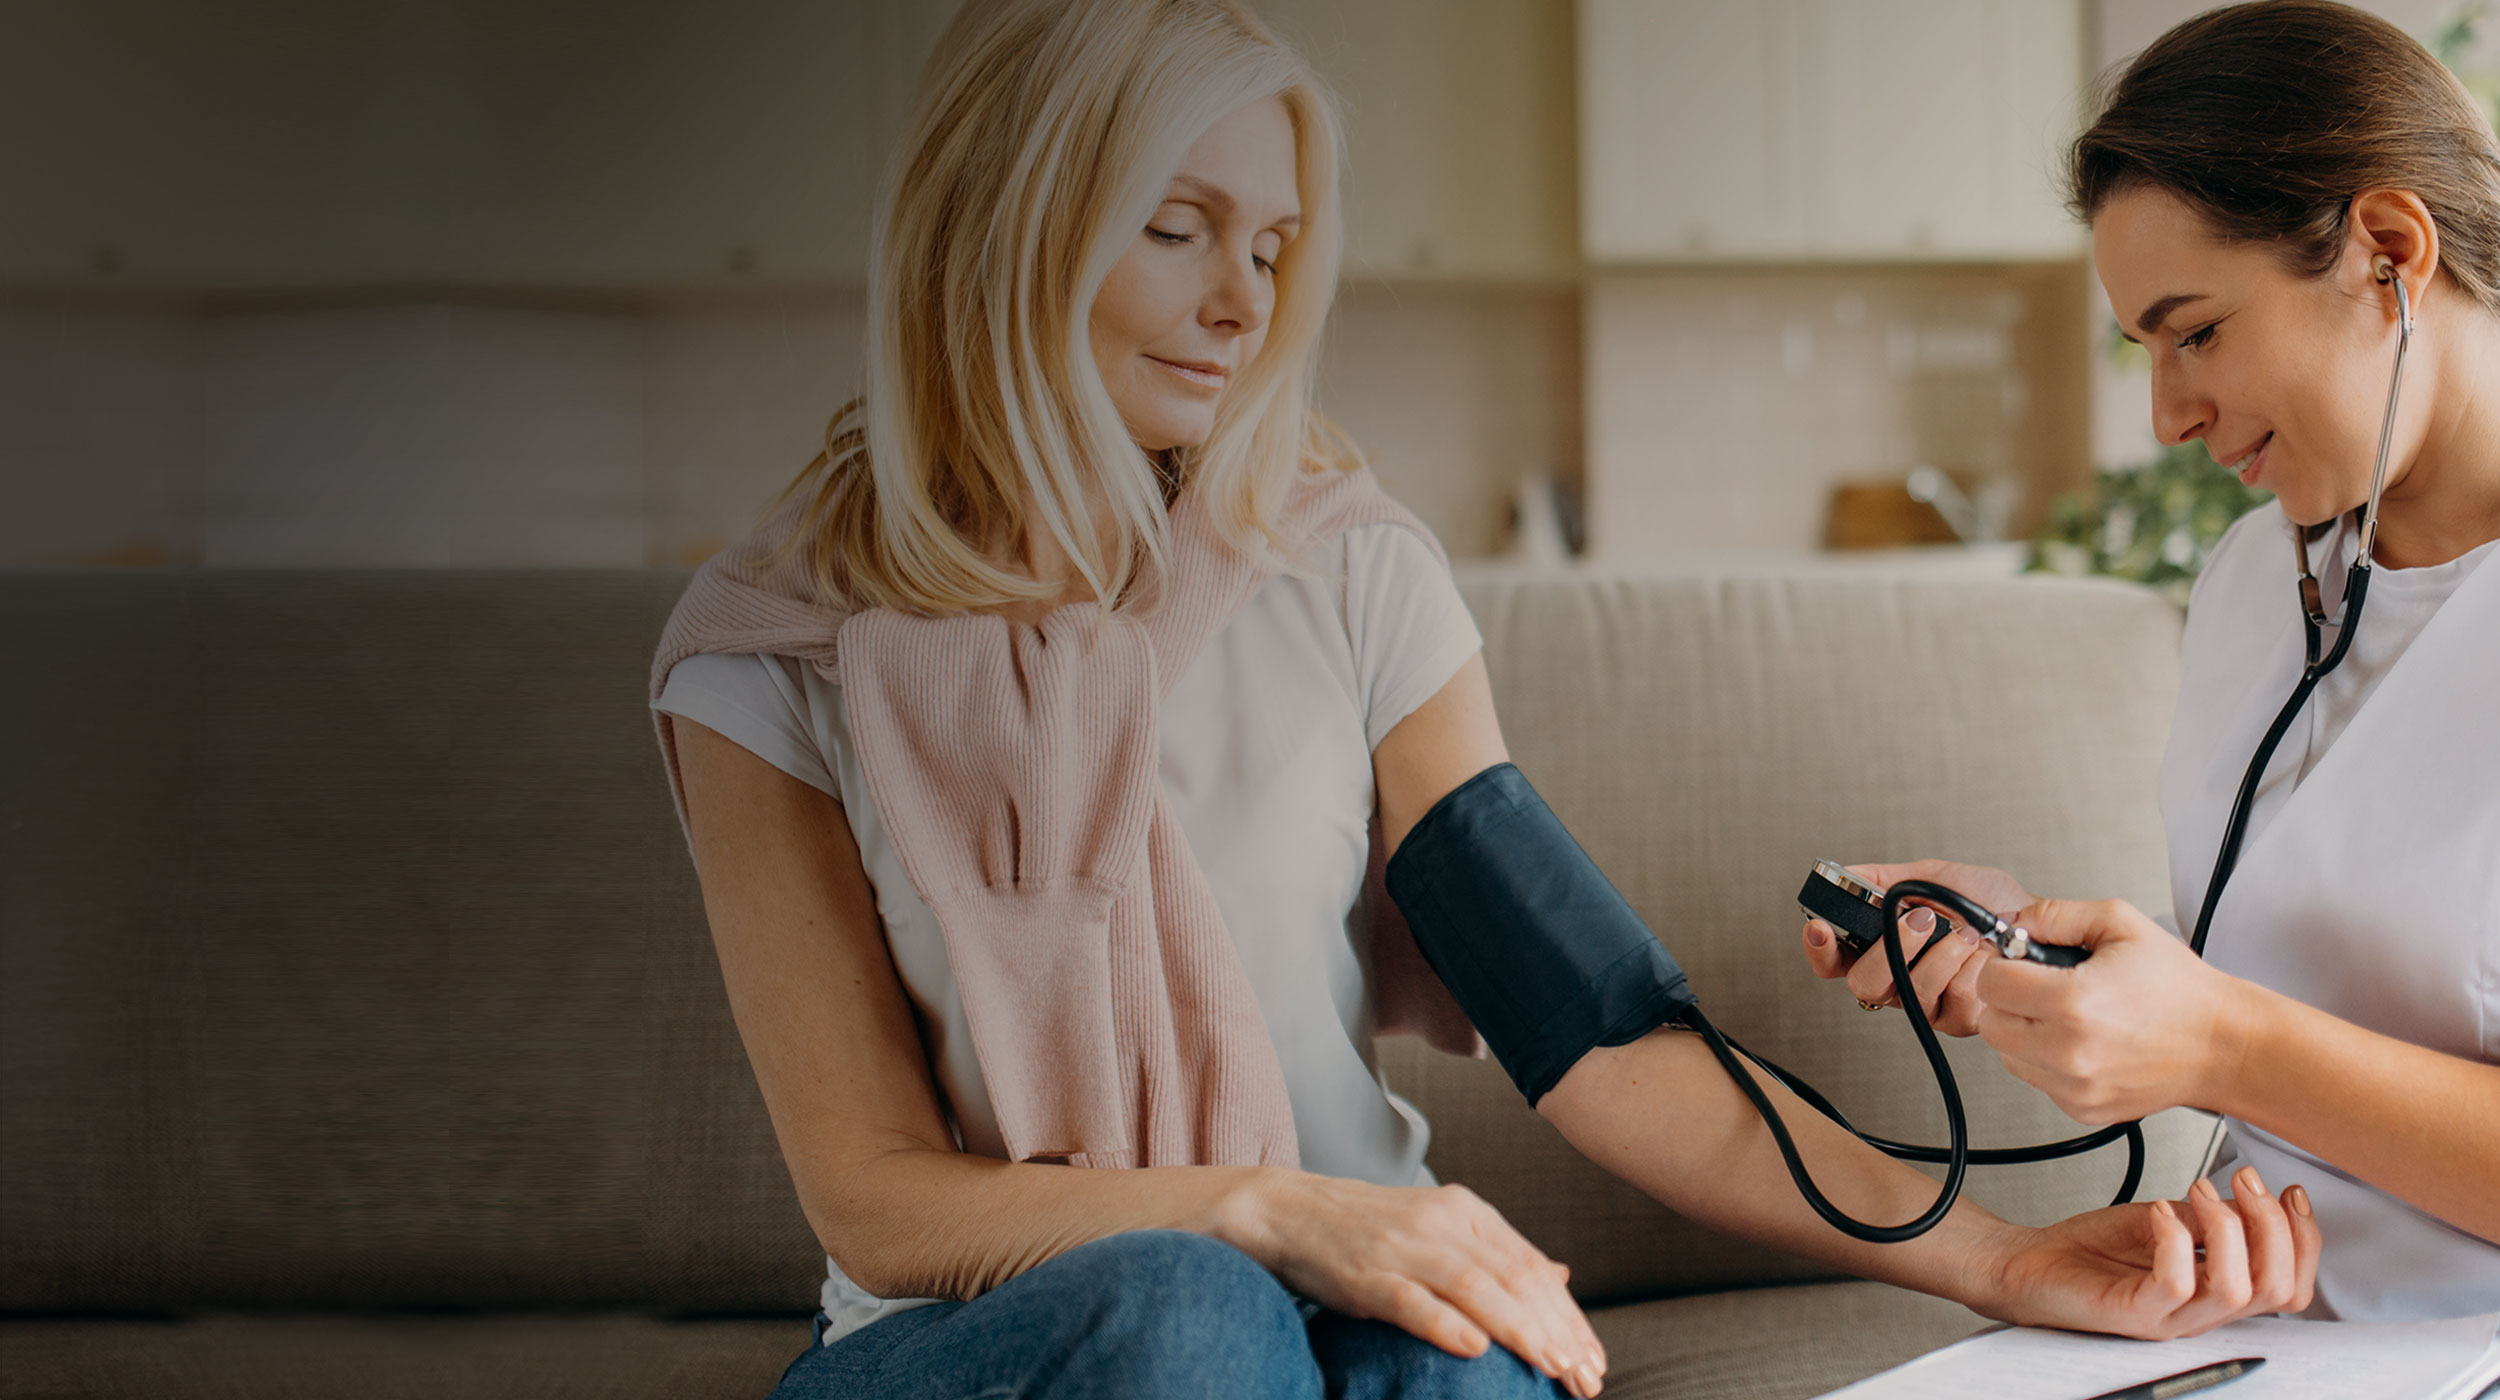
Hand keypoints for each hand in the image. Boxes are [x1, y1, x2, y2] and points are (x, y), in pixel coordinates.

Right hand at [1214, 1172, 1608, 1396]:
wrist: (1288, 1210)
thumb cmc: (1369, 1227)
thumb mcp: (1440, 1227)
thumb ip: (1498, 1251)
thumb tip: (1561, 1274)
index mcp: (1466, 1210)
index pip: (1532, 1265)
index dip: (1569, 1315)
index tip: (1594, 1359)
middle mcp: (1442, 1222)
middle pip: (1515, 1278)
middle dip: (1557, 1332)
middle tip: (1585, 1377)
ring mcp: (1403, 1247)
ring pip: (1475, 1288)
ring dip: (1520, 1331)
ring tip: (1552, 1366)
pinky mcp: (1366, 1274)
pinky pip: (1412, 1301)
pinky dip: (1446, 1325)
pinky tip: (1476, 1350)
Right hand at [1800, 860, 2031, 1034]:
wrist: (2034, 923)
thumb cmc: (1988, 902)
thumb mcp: (1931, 876)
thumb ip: (1884, 879)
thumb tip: (1842, 874)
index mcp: (1879, 946)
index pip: (1832, 957)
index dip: (1820, 947)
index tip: (1819, 927)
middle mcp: (1896, 978)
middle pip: (1861, 982)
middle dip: (1890, 948)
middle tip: (1919, 920)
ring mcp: (1924, 1002)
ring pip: (1905, 992)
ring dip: (1936, 955)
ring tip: (1963, 931)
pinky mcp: (1954, 1020)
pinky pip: (1944, 1004)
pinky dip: (1963, 971)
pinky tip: (1978, 954)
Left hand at [1975, 898, 2246, 1121]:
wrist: (2225, 1045)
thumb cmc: (2181, 989)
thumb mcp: (2122, 924)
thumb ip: (2058, 915)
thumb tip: (2015, 923)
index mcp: (2074, 1003)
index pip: (1991, 983)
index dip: (2004, 964)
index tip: (2024, 961)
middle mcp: (2069, 1052)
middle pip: (1991, 1023)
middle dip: (2010, 1000)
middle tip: (2044, 988)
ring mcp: (2075, 1087)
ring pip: (2008, 1055)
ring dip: (2025, 1033)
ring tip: (2068, 1016)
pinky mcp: (2083, 1110)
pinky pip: (2037, 1081)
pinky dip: (2048, 1061)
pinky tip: (2084, 1043)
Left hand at [1983, 1166, 2322, 1337]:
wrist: (2031, 1263)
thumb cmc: (2094, 1248)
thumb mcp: (2167, 1220)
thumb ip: (2211, 1218)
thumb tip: (2251, 1199)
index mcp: (2217, 1290)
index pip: (2293, 1286)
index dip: (2305, 1239)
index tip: (2288, 1189)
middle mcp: (2203, 1311)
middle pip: (2279, 1289)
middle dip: (2275, 1226)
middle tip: (2245, 1180)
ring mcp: (2171, 1317)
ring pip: (2237, 1290)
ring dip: (2229, 1228)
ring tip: (2196, 1191)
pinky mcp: (2134, 1313)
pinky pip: (2176, 1285)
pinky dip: (2175, 1239)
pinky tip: (2158, 1210)